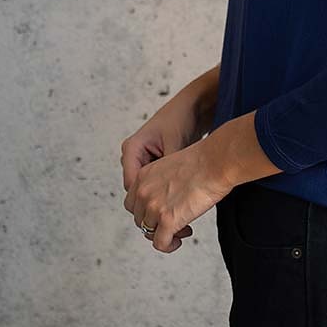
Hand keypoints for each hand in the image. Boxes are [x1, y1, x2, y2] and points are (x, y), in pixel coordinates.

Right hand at [120, 92, 206, 246]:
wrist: (195, 105)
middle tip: (170, 222)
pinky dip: (166, 196)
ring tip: (178, 215)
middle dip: (151, 210)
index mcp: (132, 149)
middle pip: (136, 194)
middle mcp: (134, 157)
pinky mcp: (157, 165)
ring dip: (159, 205)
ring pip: (146, 193)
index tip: (161, 217)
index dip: (145, 204)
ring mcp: (145, 162)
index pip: (131, 186)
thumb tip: (168, 196)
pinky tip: (182, 202)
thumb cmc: (182, 118)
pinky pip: (156, 187)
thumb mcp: (174, 143)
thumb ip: (167, 168)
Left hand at [122, 139, 230, 252]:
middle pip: (139, 219)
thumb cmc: (203, 162)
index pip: (133, 203)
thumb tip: (167, 201)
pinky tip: (178, 241)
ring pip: (148, 233)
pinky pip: (160, 243)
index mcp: (144, 176)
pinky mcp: (167, 220)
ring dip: (164, 234)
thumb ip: (161, 183)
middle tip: (174, 222)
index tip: (161, 213)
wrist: (216, 162)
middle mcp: (144, 192)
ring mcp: (154, 207)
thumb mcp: (171, 167)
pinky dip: (169, 246)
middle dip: (155, 224)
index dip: (147, 211)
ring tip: (182, 229)